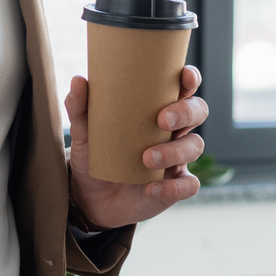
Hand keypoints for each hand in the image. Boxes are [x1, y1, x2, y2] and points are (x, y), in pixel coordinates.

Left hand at [67, 65, 208, 228]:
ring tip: (146, 159)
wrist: (89, 198)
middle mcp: (172, 131)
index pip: (182, 87)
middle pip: (198, 111)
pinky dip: (172, 187)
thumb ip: (81, 108)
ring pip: (194, 146)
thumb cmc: (94, 156)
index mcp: (156, 109)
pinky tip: (150, 188)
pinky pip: (189, 185)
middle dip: (186, 112)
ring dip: (174, 151)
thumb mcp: (84, 133)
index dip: (189, 79)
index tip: (183, 76)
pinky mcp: (174, 186)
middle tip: (161, 120)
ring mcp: (177, 158)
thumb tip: (78, 81)